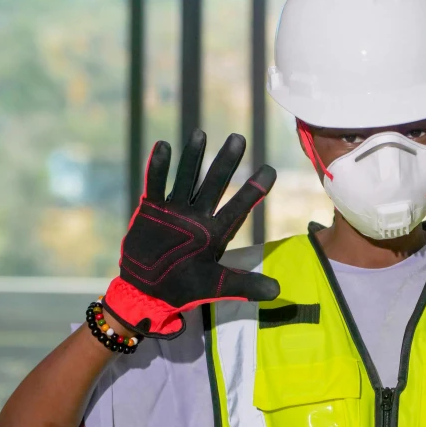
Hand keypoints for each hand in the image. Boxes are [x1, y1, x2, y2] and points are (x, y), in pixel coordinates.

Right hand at [103, 129, 279, 338]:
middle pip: (215, 184)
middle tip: (239, 138)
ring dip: (193, 158)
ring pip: (187, 178)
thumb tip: (277, 291)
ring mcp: (175, 210)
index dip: (254, 189)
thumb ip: (245, 286)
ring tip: (201, 134)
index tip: (270, 170)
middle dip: (226, 162)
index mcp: (216, 231)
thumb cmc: (185, 288)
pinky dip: (158, 168)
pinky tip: (163, 146)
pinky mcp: (152, 210)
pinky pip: (155, 185)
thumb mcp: (216, 285)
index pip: (239, 206)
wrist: (147, 292)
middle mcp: (198, 216)